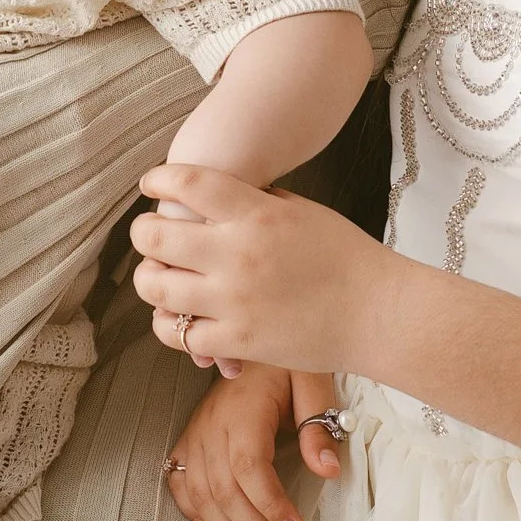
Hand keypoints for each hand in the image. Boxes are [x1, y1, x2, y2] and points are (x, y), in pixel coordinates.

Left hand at [132, 164, 377, 376]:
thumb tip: (216, 191)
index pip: (186, 183)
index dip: (158, 179)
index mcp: (256, 214)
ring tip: (155, 276)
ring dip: (149, 279)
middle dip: (143, 233)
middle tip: (147, 235)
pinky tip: (175, 317)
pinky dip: (169, 325)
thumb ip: (254, 201)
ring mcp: (234, 300)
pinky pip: (178, 334)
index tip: (151, 183)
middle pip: (156, 236)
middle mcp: (238, 254)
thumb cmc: (345, 257)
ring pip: (157, 287)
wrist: (377, 311)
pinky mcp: (237, 341)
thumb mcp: (300, 210)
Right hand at [160, 367, 346, 520]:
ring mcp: (195, 434)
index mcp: (242, 409)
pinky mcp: (189, 441)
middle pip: (225, 491)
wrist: (250, 340)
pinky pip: (182, 488)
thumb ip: (319, 425)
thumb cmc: (284, 364)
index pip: (249, 468)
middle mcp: (211, 425)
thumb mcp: (312, 382)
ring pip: (203, 497)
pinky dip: (201, 518)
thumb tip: (327, 471)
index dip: (271, 505)